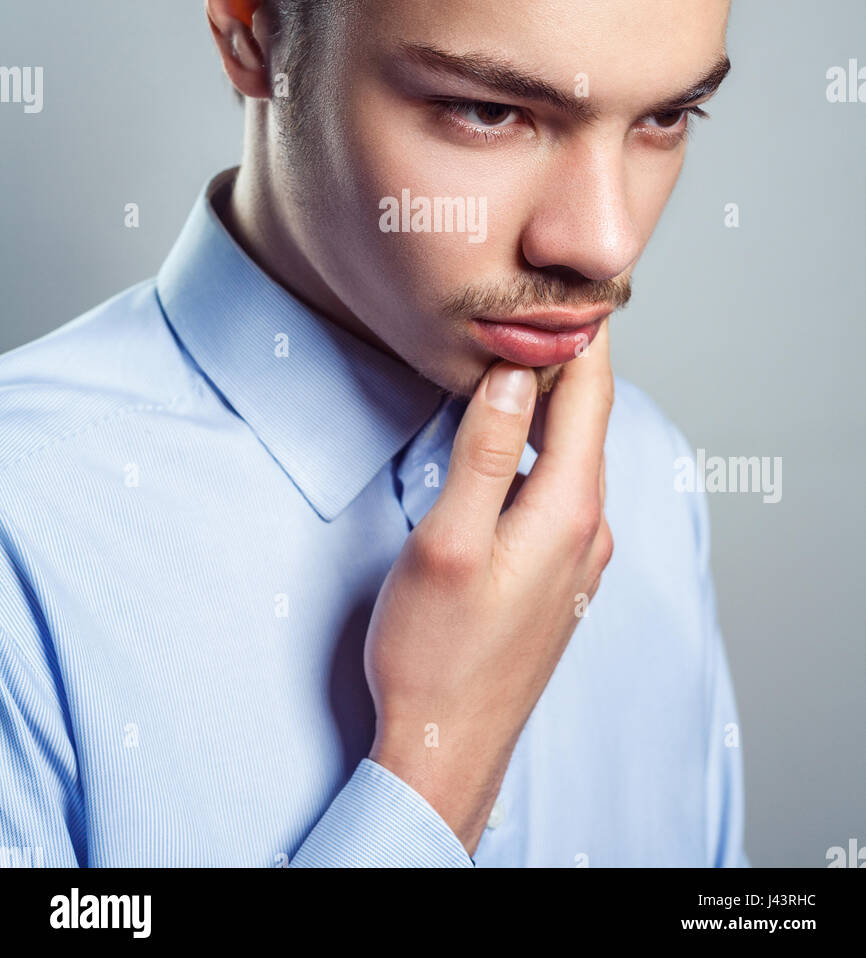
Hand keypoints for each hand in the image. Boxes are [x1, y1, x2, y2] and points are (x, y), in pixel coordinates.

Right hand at [364, 318, 613, 855]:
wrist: (448, 747)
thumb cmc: (437, 652)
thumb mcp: (448, 542)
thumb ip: (484, 455)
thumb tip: (511, 375)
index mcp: (568, 510)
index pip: (589, 396)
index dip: (579, 334)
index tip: (567, 283)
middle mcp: (589, 529)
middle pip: (586, 421)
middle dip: (562, 360)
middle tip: (531, 304)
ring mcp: (578, 556)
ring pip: (573, 455)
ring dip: (549, 406)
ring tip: (515, 356)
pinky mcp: (558, 575)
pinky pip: (560, 489)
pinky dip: (541, 448)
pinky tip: (508, 441)